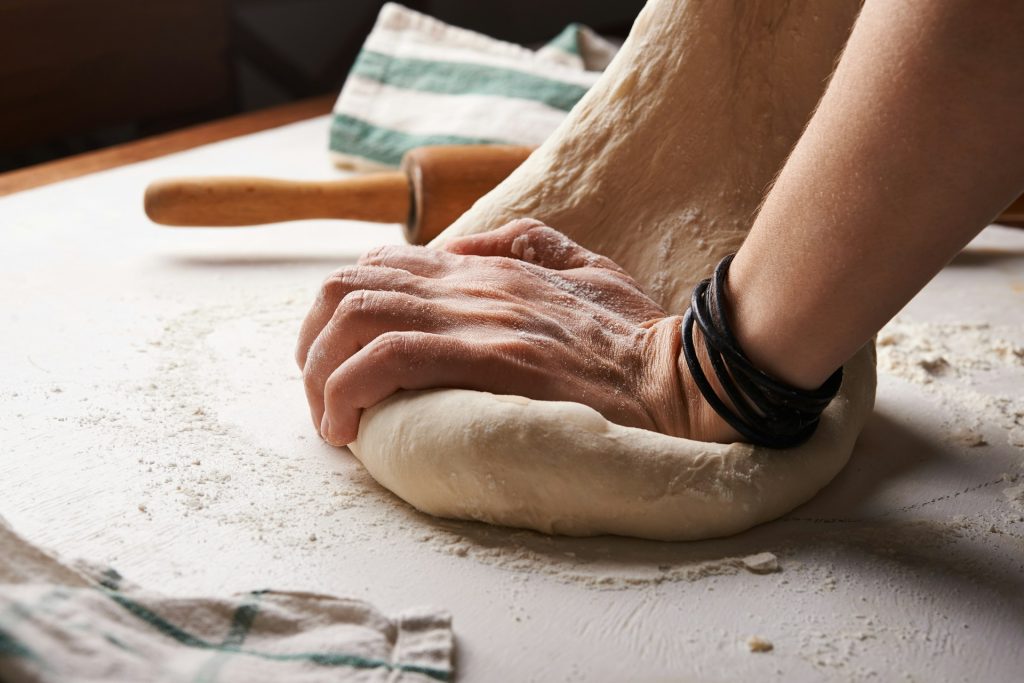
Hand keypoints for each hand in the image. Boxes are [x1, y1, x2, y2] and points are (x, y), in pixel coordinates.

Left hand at [296, 219, 733, 445]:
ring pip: (356, 317)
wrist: (682, 376)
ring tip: (330, 420)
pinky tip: (348, 428)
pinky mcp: (489, 358)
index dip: (341, 312)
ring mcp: (478, 318)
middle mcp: (471, 283)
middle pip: (348, 287)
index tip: (341, 363)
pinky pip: (388, 359)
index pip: (380, 266)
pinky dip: (349, 390)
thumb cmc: (636, 336)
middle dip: (312, 343)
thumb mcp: (585, 265)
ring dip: (321, 372)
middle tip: (322, 396)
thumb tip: (461, 244)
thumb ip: (526, 242)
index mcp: (486, 267)